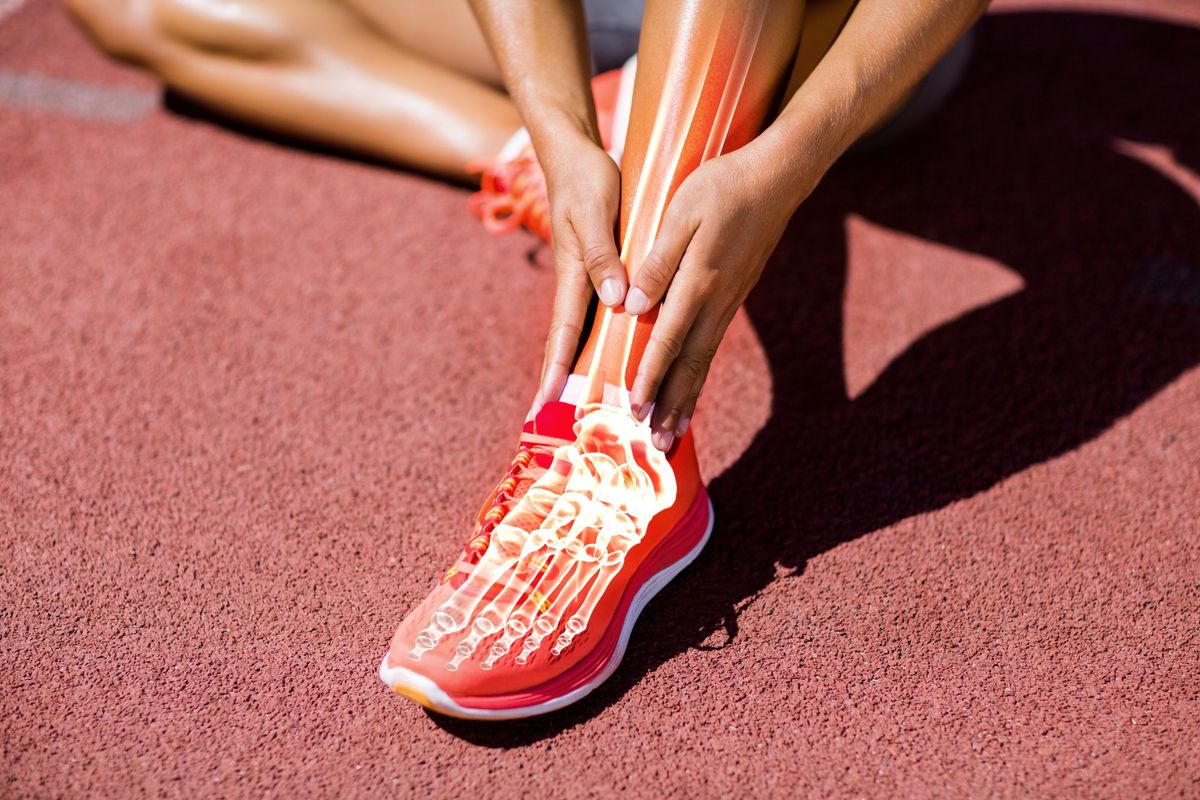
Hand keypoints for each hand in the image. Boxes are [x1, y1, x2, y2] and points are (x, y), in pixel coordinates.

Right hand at [532, 131, 627, 410]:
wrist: (576, 155)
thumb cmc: (586, 180)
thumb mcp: (595, 212)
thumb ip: (601, 255)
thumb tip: (614, 298)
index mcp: (573, 276)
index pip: (564, 334)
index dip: (557, 370)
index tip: (547, 403)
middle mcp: (578, 287)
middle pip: (568, 344)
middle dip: (561, 383)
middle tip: (554, 423)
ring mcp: (587, 283)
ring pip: (584, 336)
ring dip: (583, 370)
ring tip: (582, 408)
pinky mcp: (599, 274)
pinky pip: (599, 318)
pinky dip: (603, 343)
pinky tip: (612, 363)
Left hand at [627, 145, 807, 449]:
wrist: (776, 176)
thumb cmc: (721, 185)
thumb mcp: (680, 212)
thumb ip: (657, 261)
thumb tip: (634, 305)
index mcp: (699, 280)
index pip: (668, 337)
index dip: (649, 373)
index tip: (631, 406)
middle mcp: (716, 300)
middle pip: (690, 364)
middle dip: (670, 405)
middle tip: (654, 444)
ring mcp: (729, 301)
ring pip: (704, 359)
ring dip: (686, 398)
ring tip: (671, 432)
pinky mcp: (734, 296)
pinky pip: (712, 344)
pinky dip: (698, 373)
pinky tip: (690, 387)